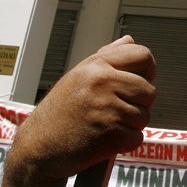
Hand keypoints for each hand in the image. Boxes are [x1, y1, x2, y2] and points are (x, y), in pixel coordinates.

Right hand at [9, 35, 155, 181]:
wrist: (38, 146)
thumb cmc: (59, 113)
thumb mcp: (79, 76)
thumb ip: (107, 57)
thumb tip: (129, 40)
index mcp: (96, 66)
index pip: (142, 55)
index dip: (148, 70)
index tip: (141, 80)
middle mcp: (102, 82)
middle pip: (149, 91)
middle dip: (140, 104)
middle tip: (119, 111)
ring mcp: (106, 108)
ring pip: (144, 116)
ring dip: (131, 126)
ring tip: (107, 125)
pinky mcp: (110, 134)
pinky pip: (137, 138)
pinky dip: (125, 144)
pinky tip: (106, 140)